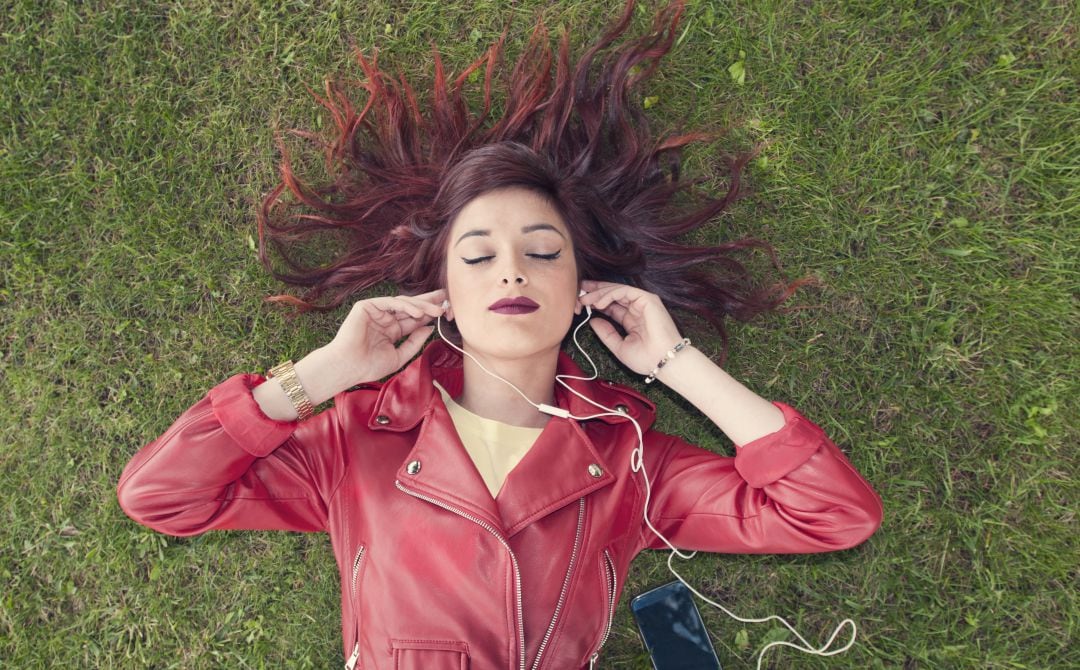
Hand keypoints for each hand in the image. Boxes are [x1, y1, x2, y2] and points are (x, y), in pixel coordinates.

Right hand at [325, 288, 447, 383]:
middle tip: (447, 300)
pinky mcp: (366, 306)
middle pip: (411, 307)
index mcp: (392, 330)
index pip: (414, 319)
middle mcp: (385, 318)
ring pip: (403, 303)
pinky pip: (390, 303)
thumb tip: (430, 328)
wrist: (348, 368)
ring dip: (421, 305)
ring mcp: (376, 311)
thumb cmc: (369, 366)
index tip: (447, 312)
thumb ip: (414, 342)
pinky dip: (405, 306)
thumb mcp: (399, 356)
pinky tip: (418, 313)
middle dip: (429, 303)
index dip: (430, 315)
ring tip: (437, 310)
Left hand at [578, 280, 683, 374]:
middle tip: (578, 293)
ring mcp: (643, 302)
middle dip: (595, 292)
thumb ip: (606, 333)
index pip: (612, 305)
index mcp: (632, 319)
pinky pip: (624, 291)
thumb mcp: (619, 346)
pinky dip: (609, 294)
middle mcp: (637, 308)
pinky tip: (599, 303)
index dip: (596, 302)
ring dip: (599, 293)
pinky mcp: (647, 299)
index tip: (580, 303)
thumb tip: (593, 321)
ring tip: (585, 300)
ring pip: (617, 290)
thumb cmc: (646, 359)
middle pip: (613, 294)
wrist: (663, 362)